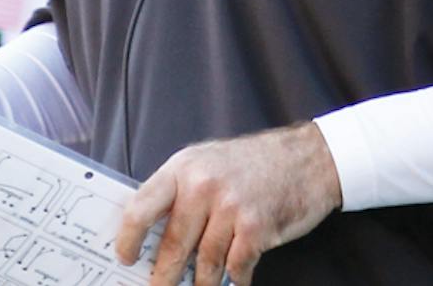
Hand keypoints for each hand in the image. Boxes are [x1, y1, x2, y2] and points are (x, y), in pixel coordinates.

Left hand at [115, 122, 341, 285]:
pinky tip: (234, 279)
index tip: (125, 256)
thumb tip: (151, 231)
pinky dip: (233, 279)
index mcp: (183, 168)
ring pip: (204, 263)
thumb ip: (179, 191)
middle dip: (163, 275)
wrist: (306, 158)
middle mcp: (203, 186)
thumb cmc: (252, 163)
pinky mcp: (255, 229)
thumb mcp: (206, 162)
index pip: (142, 207)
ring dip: (200, 282)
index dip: (128, 238)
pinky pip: (235, 268)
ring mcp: (230, 208)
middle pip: (173, 245)